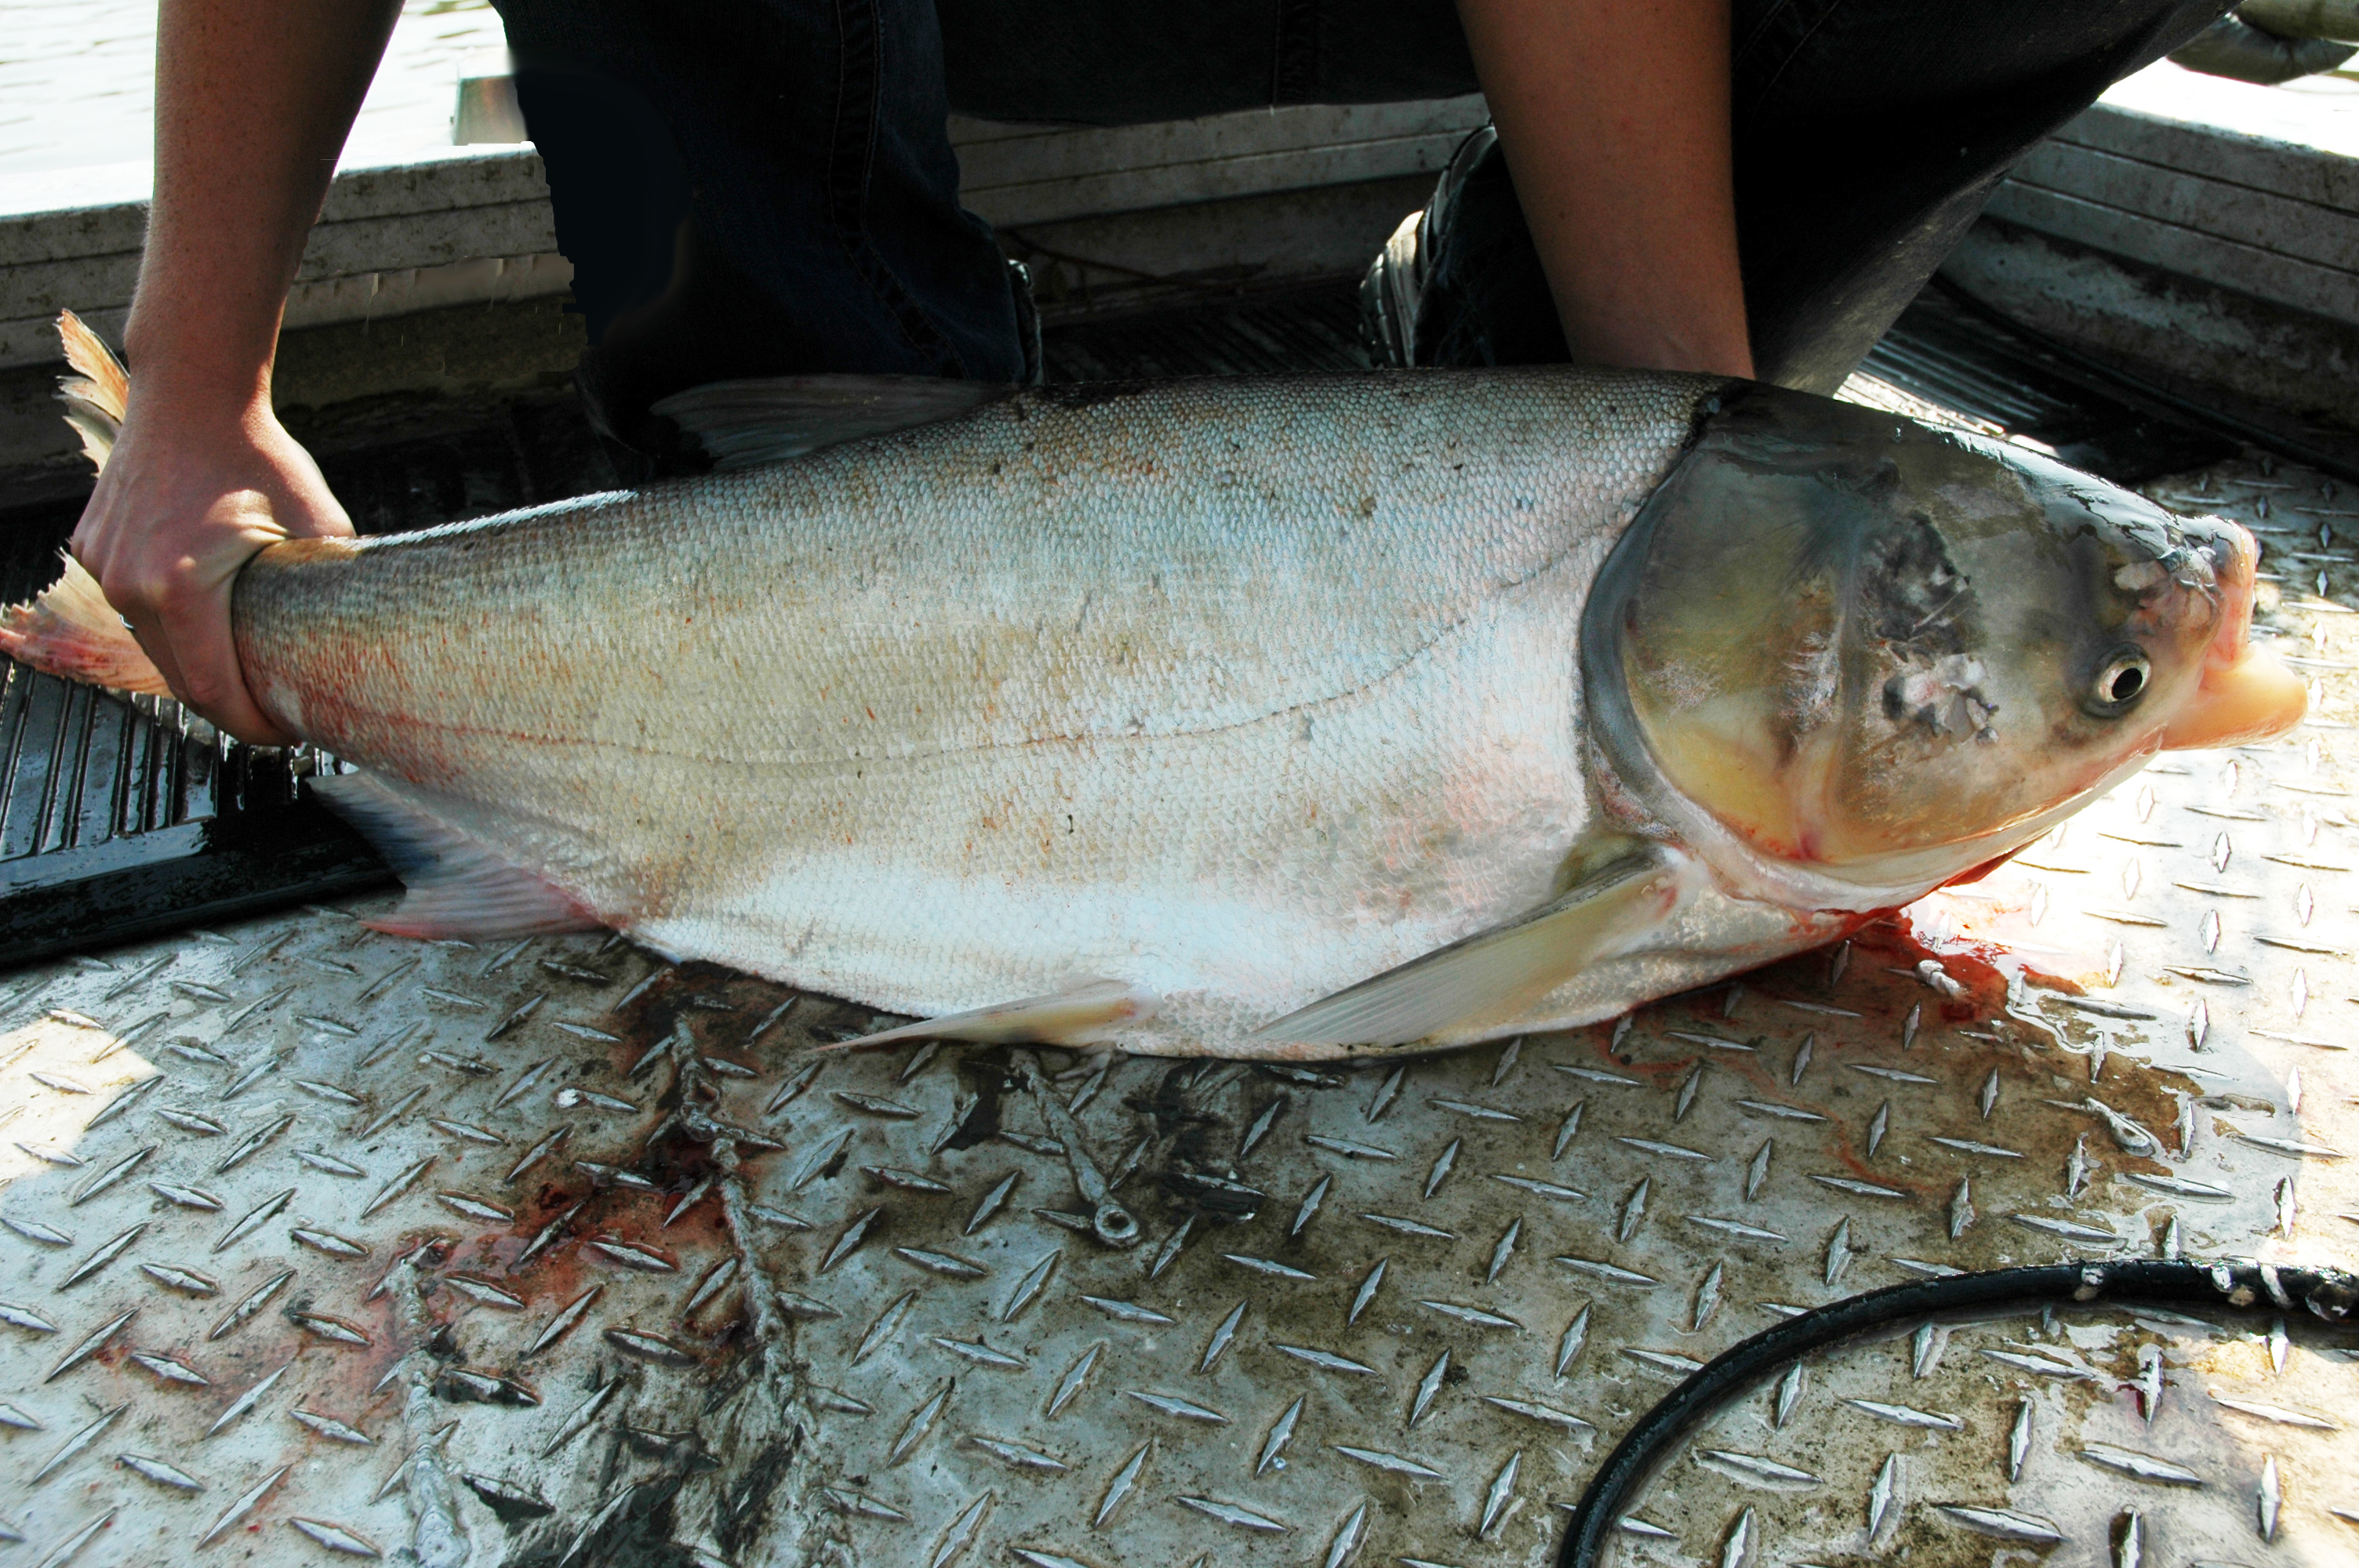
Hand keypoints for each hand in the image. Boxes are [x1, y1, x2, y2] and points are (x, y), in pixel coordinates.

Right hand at [69, 385, 351, 744]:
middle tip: (279, 711)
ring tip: (248, 672)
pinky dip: (170, 626)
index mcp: (182, 588)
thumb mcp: (319, 522)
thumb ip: (338, 584)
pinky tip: (209, 622)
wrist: (191, 390)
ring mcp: (103, 567)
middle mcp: (130, 584)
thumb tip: (373, 633)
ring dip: (198, 667)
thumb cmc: (256, 451)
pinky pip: (134, 609)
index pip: (216, 693)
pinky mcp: (91, 550)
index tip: (292, 731)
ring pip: (154, 649)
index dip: (256, 727)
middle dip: (231, 707)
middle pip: (182, 683)